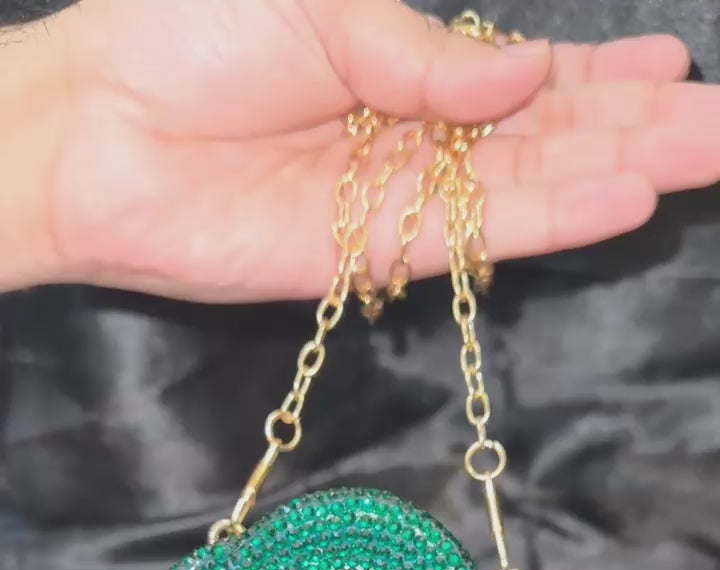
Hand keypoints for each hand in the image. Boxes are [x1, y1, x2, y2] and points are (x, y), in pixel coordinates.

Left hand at [3, 0, 719, 296]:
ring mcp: (400, 202)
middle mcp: (415, 139)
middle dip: (639, 129)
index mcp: (403, 67)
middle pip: (548, 139)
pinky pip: (477, 238)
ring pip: (530, 191)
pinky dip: (551, 220)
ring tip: (701, 159)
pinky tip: (620, 199)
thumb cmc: (188, 39)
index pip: (524, 80)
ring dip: (619, 174)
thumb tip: (526, 76)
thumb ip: (426, 52)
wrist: (99, 130)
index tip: (676, 71)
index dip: (601, 77)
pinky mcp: (374, 258)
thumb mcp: (321, 7)